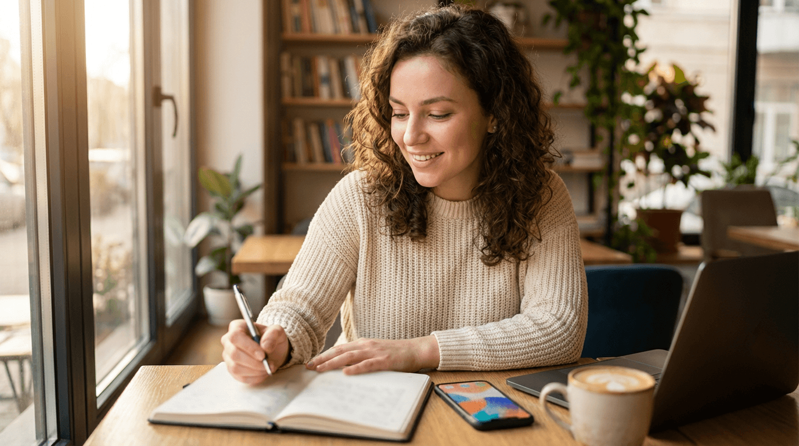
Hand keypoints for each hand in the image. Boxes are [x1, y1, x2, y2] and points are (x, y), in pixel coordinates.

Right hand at [221, 320, 290, 383]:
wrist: (272, 351)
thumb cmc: (271, 338)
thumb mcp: (277, 332)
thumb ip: (272, 335)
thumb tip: (265, 346)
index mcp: (237, 327)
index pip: (235, 336)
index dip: (248, 347)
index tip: (262, 355)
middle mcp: (228, 341)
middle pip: (234, 354)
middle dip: (253, 362)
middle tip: (268, 364)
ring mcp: (228, 356)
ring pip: (236, 368)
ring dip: (255, 371)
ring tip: (268, 368)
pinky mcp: (232, 370)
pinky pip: (240, 377)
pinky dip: (254, 378)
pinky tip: (263, 373)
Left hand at [306, 335, 439, 374]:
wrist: (415, 350)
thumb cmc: (395, 354)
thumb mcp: (374, 352)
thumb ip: (360, 357)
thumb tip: (343, 367)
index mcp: (362, 344)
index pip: (338, 349)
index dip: (324, 355)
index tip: (310, 361)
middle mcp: (366, 345)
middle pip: (340, 351)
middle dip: (322, 359)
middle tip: (308, 366)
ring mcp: (375, 352)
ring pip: (349, 357)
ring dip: (333, 363)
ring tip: (320, 369)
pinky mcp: (384, 360)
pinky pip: (368, 365)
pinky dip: (356, 369)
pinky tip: (346, 373)